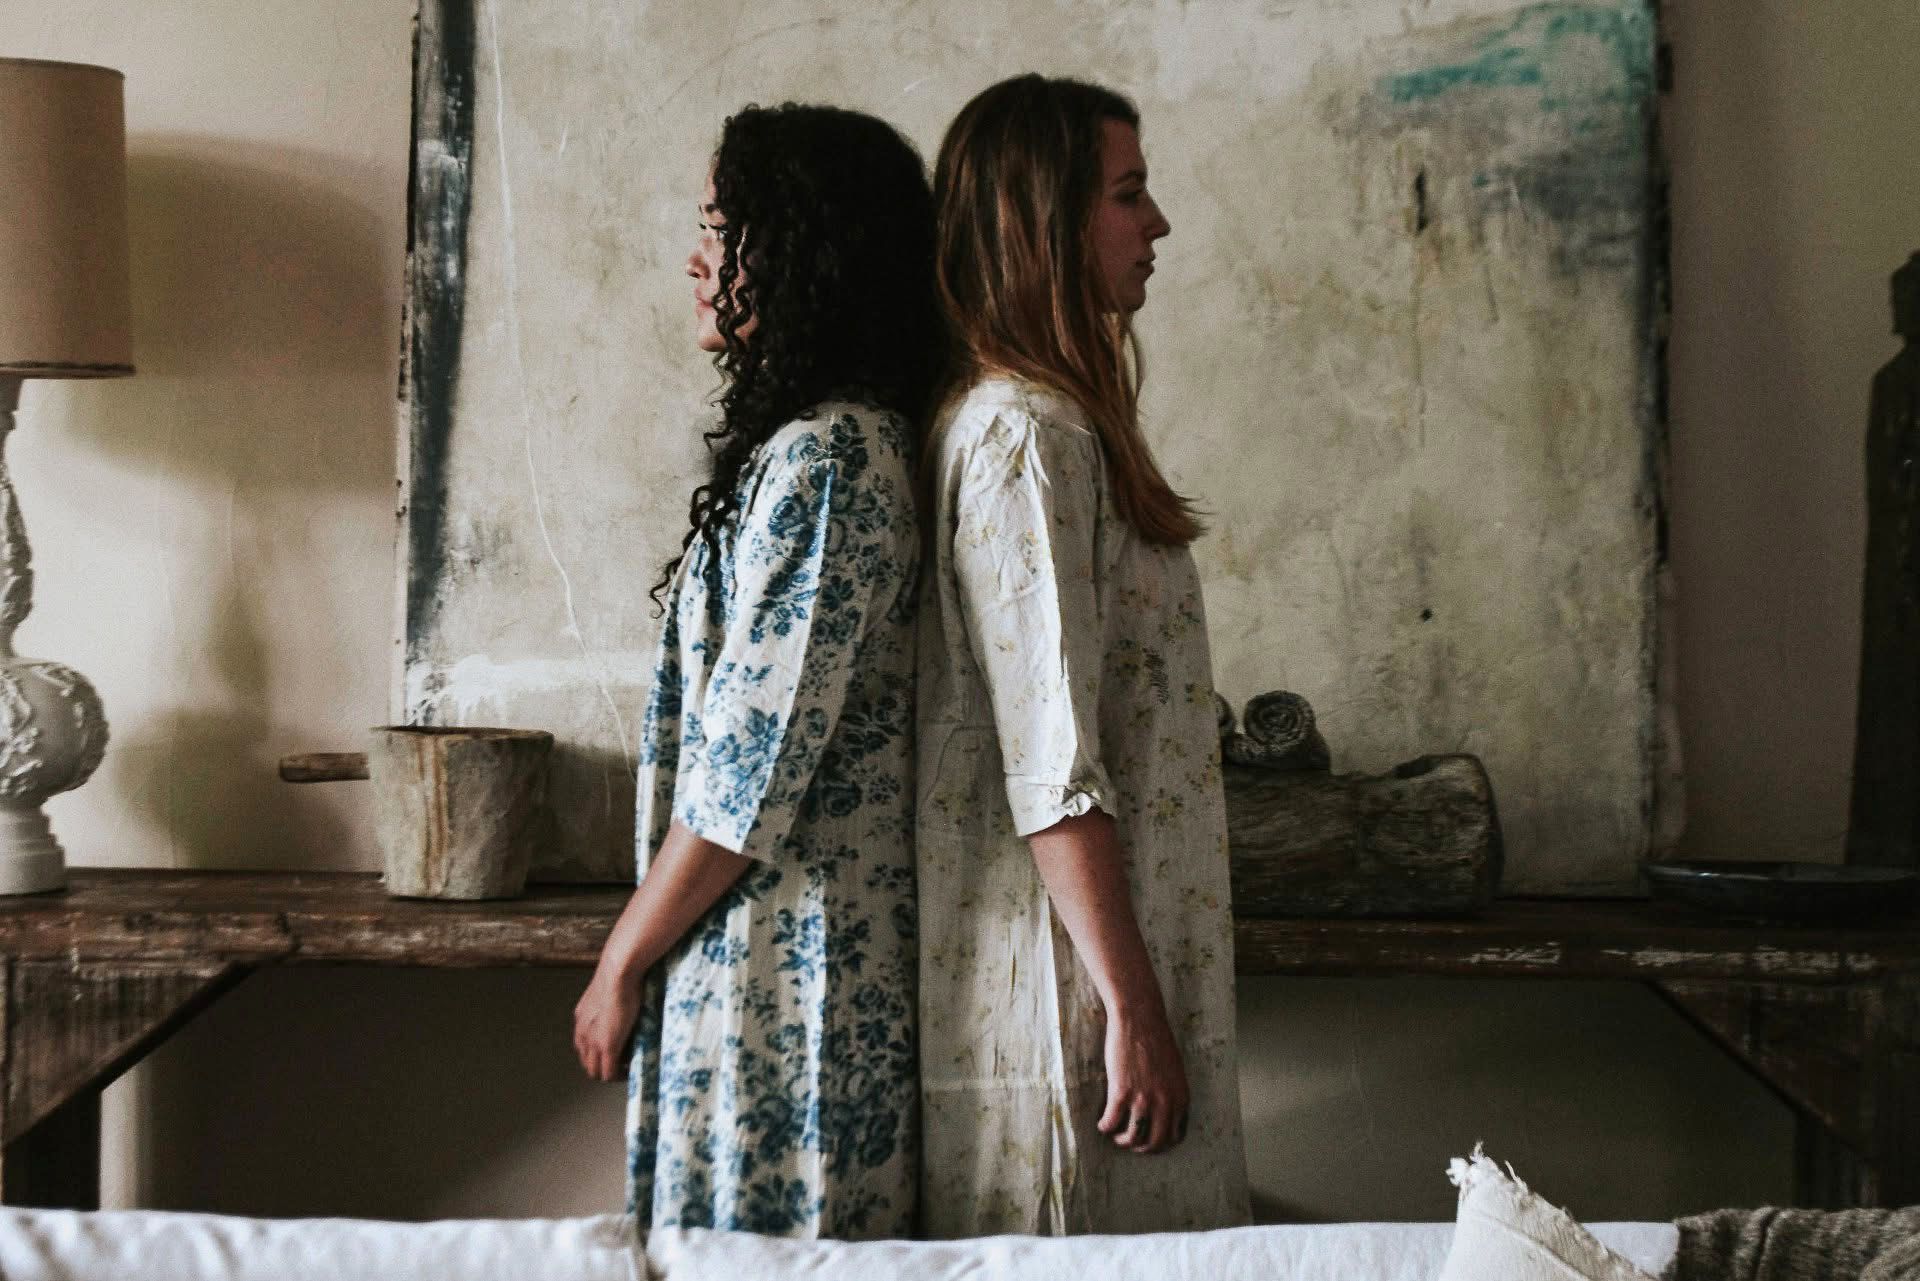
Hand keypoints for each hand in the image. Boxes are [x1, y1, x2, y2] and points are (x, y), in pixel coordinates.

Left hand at [573, 967, 642, 1081]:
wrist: (618, 970)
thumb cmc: (619, 972)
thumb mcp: (610, 991)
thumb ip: (612, 1003)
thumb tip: (625, 1002)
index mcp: (582, 1018)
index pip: (584, 1046)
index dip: (598, 1054)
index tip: (614, 1054)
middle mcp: (582, 1032)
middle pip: (587, 1062)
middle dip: (603, 1067)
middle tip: (620, 1065)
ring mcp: (593, 1041)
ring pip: (595, 1071)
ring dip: (610, 1073)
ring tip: (625, 1069)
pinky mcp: (607, 1045)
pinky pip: (609, 1073)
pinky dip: (618, 1077)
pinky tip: (628, 1072)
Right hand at [1096, 1002, 1189, 1153]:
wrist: (1139, 1019)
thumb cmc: (1155, 1040)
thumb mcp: (1175, 1072)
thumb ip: (1172, 1094)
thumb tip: (1165, 1114)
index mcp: (1180, 1098)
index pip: (1175, 1136)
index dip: (1160, 1144)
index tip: (1148, 1141)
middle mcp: (1165, 1103)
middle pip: (1154, 1143)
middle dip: (1141, 1148)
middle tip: (1129, 1142)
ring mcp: (1143, 1100)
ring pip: (1132, 1138)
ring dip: (1121, 1140)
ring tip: (1114, 1133)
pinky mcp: (1121, 1093)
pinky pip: (1111, 1122)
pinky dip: (1105, 1126)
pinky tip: (1102, 1123)